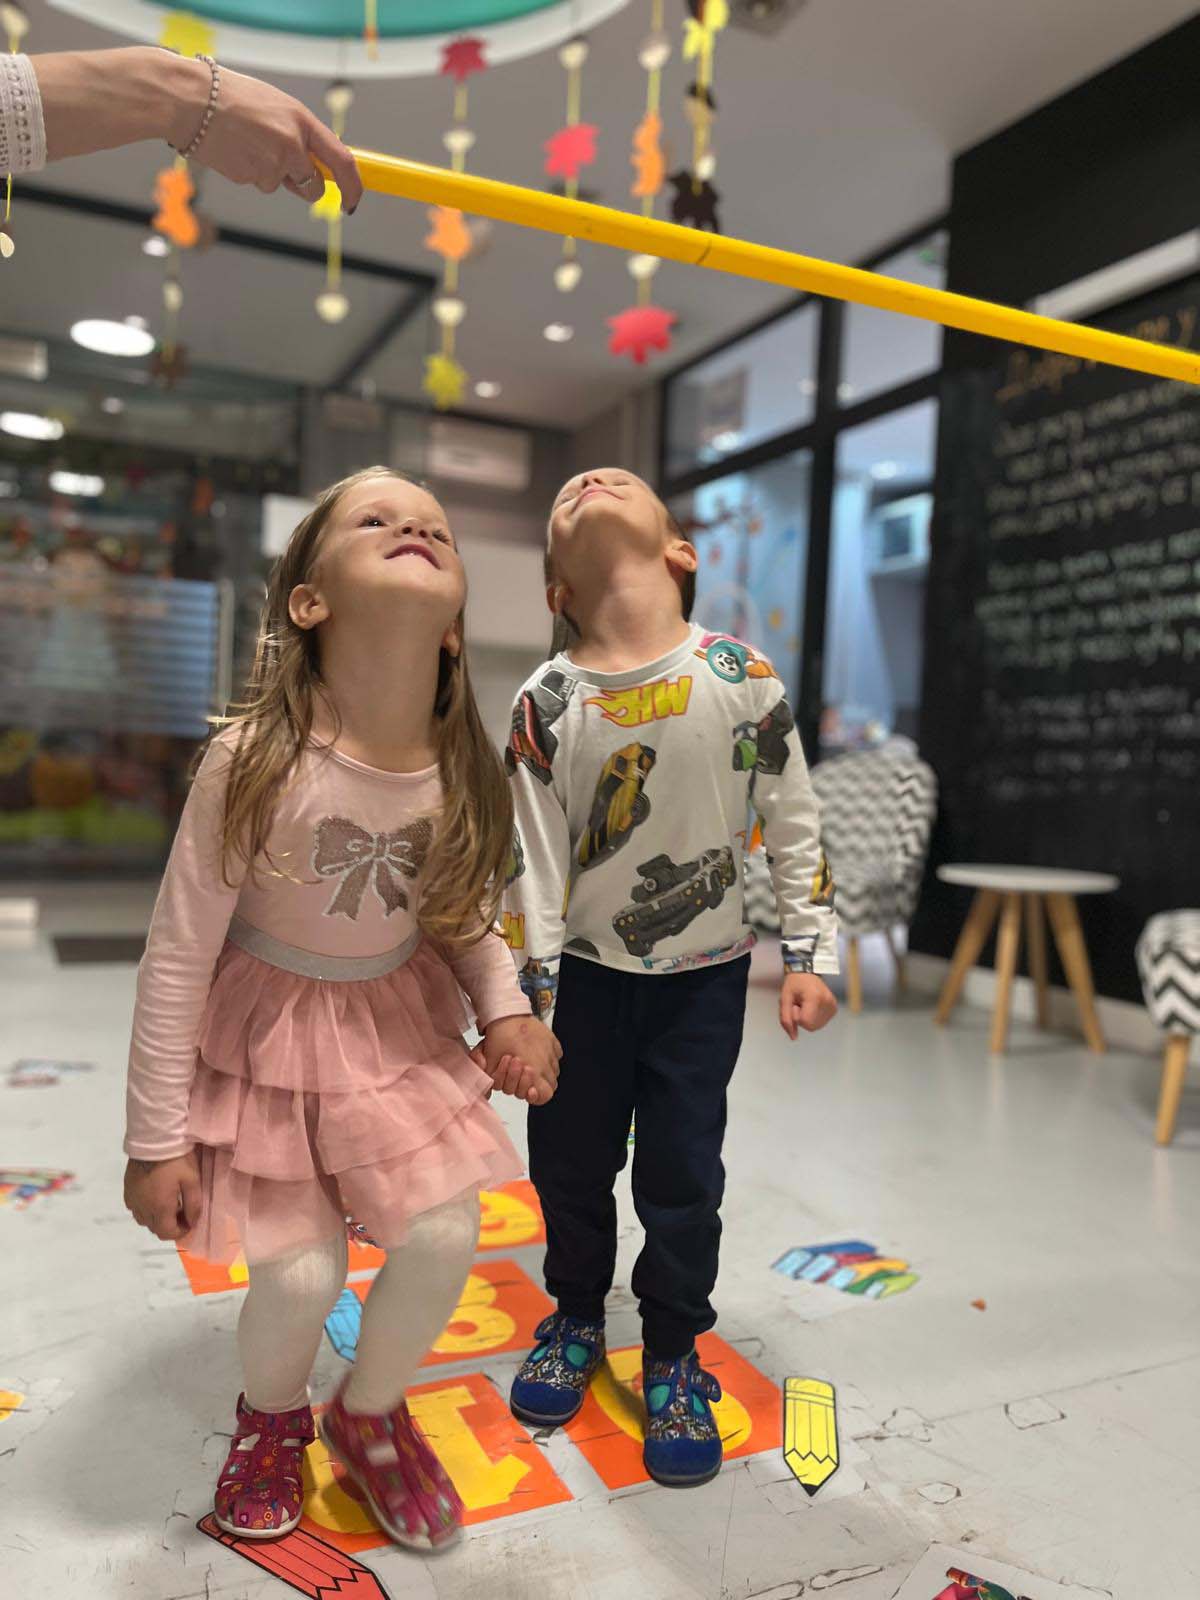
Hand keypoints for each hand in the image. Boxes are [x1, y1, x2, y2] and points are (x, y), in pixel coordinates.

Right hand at [123, 1151, 201, 1240]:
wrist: (153, 1140)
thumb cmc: (176, 1160)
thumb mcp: (192, 1181)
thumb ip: (194, 1205)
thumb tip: (192, 1222)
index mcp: (159, 1209)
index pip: (167, 1233)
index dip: (181, 1231)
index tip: (189, 1221)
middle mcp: (142, 1209)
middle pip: (155, 1228)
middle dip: (170, 1225)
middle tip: (181, 1210)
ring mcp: (132, 1200)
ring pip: (144, 1220)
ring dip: (157, 1218)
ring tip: (168, 1202)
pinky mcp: (127, 1191)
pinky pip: (136, 1208)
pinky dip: (146, 1208)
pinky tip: (154, 1195)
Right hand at [169, 56, 362, 210]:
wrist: (189, 100)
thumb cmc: (230, 96)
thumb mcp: (275, 104)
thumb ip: (298, 132)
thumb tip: (314, 160)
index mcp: (302, 121)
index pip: (342, 162)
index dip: (353, 187)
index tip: (353, 200)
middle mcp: (291, 145)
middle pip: (314, 187)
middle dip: (304, 185)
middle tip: (282, 164)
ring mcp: (270, 165)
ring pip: (279, 184)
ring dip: (268, 172)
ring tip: (245, 142)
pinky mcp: (249, 178)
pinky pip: (256, 182)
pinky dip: (248, 170)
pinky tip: (233, 148)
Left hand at [483, 1014, 561, 1105]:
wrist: (507, 1012)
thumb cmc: (500, 1036)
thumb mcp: (490, 1063)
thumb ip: (495, 1080)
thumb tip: (494, 1088)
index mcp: (533, 1071)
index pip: (545, 1095)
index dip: (537, 1097)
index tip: (529, 1091)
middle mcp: (546, 1063)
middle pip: (550, 1085)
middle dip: (536, 1083)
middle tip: (523, 1072)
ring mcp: (552, 1051)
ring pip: (553, 1071)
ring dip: (543, 1071)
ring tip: (529, 1060)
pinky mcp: (553, 1040)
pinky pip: (556, 1056)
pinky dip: (548, 1058)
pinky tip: (537, 1052)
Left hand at [779, 973, 837, 1039]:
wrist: (806, 971)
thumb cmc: (794, 983)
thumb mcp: (784, 999)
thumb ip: (786, 1019)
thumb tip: (793, 1037)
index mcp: (815, 998)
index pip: (805, 1022)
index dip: (796, 1016)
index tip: (795, 1005)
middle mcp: (827, 1002)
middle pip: (811, 1027)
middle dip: (802, 1019)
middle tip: (799, 1004)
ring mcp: (832, 1006)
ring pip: (816, 1026)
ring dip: (808, 1019)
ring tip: (805, 1004)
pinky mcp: (834, 1008)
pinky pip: (821, 1022)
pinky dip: (814, 1018)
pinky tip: (812, 1006)